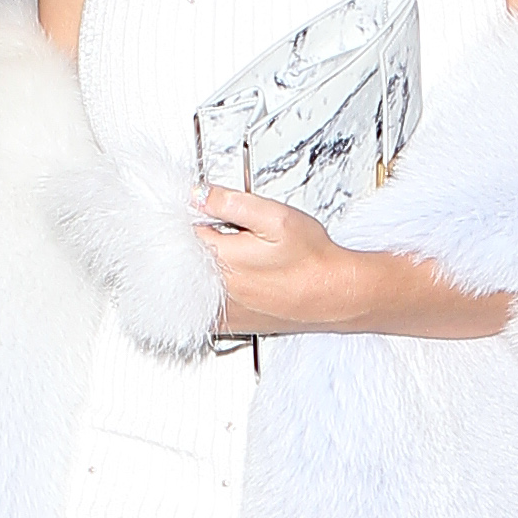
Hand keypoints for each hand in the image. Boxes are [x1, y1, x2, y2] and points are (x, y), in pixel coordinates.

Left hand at [190, 187, 356, 336]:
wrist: (334, 295)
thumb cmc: (311, 260)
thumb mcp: (274, 217)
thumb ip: (230, 202)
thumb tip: (197, 194)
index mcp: (221, 257)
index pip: (183, 231)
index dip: (194, 218)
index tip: (208, 215)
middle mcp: (216, 287)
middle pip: (183, 259)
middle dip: (197, 243)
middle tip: (228, 236)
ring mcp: (222, 310)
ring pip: (190, 284)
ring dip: (201, 269)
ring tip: (235, 259)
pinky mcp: (231, 323)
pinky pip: (201, 309)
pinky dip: (205, 294)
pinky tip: (231, 282)